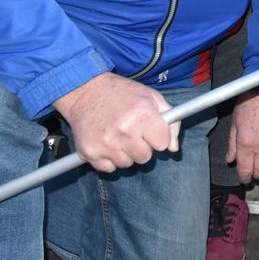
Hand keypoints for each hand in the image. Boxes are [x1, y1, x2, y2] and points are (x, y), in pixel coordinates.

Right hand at [53, 73, 175, 172]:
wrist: (85, 91)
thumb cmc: (121, 93)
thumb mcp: (151, 97)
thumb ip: (170, 121)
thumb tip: (173, 148)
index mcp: (143, 116)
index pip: (162, 144)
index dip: (157, 137)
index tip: (150, 131)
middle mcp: (125, 131)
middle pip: (145, 157)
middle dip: (141, 146)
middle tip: (132, 132)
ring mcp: (106, 144)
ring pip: (127, 164)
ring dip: (124, 153)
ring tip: (117, 135)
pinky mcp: (90, 152)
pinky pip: (108, 168)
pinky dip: (108, 159)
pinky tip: (106, 142)